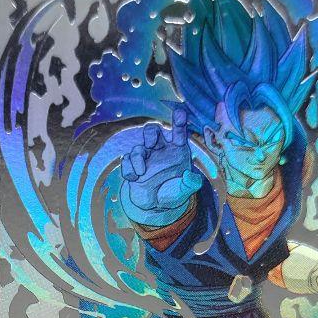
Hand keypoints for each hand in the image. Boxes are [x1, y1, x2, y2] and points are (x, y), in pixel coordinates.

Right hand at [120, 108, 203, 225]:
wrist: (155, 204)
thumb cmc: (172, 193)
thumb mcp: (184, 191)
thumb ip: (190, 184)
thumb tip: (191, 177)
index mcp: (177, 150)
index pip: (178, 131)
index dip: (179, 121)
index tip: (179, 113)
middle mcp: (160, 149)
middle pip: (153, 130)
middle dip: (149, 134)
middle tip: (150, 144)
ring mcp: (145, 156)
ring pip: (137, 148)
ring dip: (137, 159)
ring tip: (141, 173)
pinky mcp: (132, 165)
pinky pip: (126, 160)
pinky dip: (128, 169)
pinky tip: (134, 179)